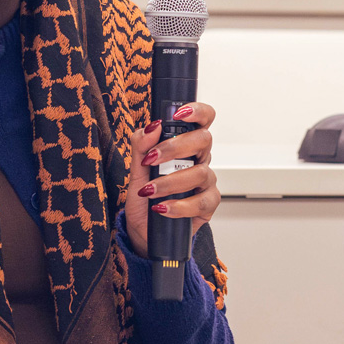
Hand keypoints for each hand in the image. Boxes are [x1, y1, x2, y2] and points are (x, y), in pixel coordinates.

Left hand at [124, 101, 219, 254]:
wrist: (144, 232)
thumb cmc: (144, 199)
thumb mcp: (135, 172)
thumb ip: (141, 147)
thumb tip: (152, 126)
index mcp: (185, 147)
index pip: (202, 121)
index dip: (198, 111)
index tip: (179, 113)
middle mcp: (200, 161)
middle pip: (204, 140)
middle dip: (175, 147)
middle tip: (151, 160)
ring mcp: (206, 183)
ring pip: (200, 173)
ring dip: (170, 182)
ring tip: (149, 192)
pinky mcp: (208, 206)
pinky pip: (200, 202)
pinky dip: (178, 206)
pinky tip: (161, 209)